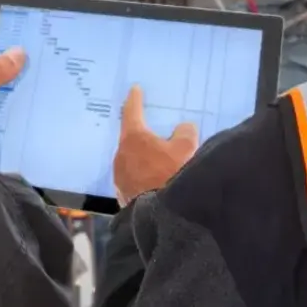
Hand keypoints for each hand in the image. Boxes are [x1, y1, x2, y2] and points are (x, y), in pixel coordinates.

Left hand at [113, 85, 197, 206]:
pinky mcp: (122, 193)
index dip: (135, 99)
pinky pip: (133, 176)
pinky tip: (154, 178)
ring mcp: (119, 175)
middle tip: (150, 128)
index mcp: (133, 138)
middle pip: (130, 137)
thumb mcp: (186, 149)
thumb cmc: (171, 175)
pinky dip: (142, 172)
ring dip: (142, 156)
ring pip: (131, 158)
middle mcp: (121, 154)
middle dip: (141, 133)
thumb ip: (185, 133)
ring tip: (156, 157)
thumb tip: (183, 128)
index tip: (134, 90)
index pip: (132, 111)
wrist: (159, 217)